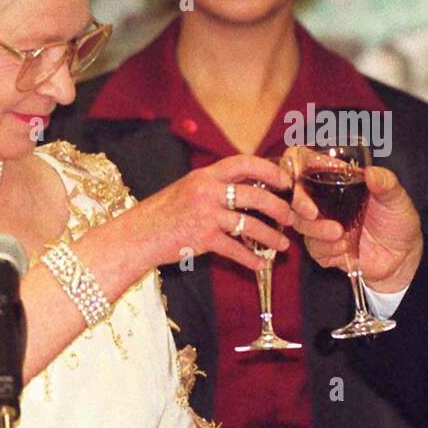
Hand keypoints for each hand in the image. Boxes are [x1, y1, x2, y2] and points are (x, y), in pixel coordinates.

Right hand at [109, 155, 293, 271]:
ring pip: (249, 224)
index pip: (244, 163)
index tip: (285, 181)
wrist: (136, 235)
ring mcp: (205, 214)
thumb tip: (249, 189)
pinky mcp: (202, 238)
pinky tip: (261, 264)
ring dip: (271, 236)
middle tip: (291, 217)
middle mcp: (206, 191)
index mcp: (205, 175)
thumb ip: (215, 186)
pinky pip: (235, 249)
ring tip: (283, 245)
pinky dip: (251, 259)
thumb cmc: (163, 213)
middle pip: (254, 194)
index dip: (269, 170)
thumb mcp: (188, 189)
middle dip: (278, 207)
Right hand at [289, 159, 423, 292]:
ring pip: (301, 224)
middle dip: (300, 203)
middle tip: (312, 211)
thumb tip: (370, 173)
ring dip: (316, 229)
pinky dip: (326, 249)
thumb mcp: (396, 198)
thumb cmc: (398, 220)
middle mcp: (325, 202)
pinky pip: (313, 248)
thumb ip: (385, 183)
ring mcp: (323, 226)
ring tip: (338, 232)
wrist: (403, 257)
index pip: (307, 165)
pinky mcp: (324, 250)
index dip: (301, 163)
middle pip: (295, 197)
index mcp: (338, 182)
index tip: (309, 169)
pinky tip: (344, 247)